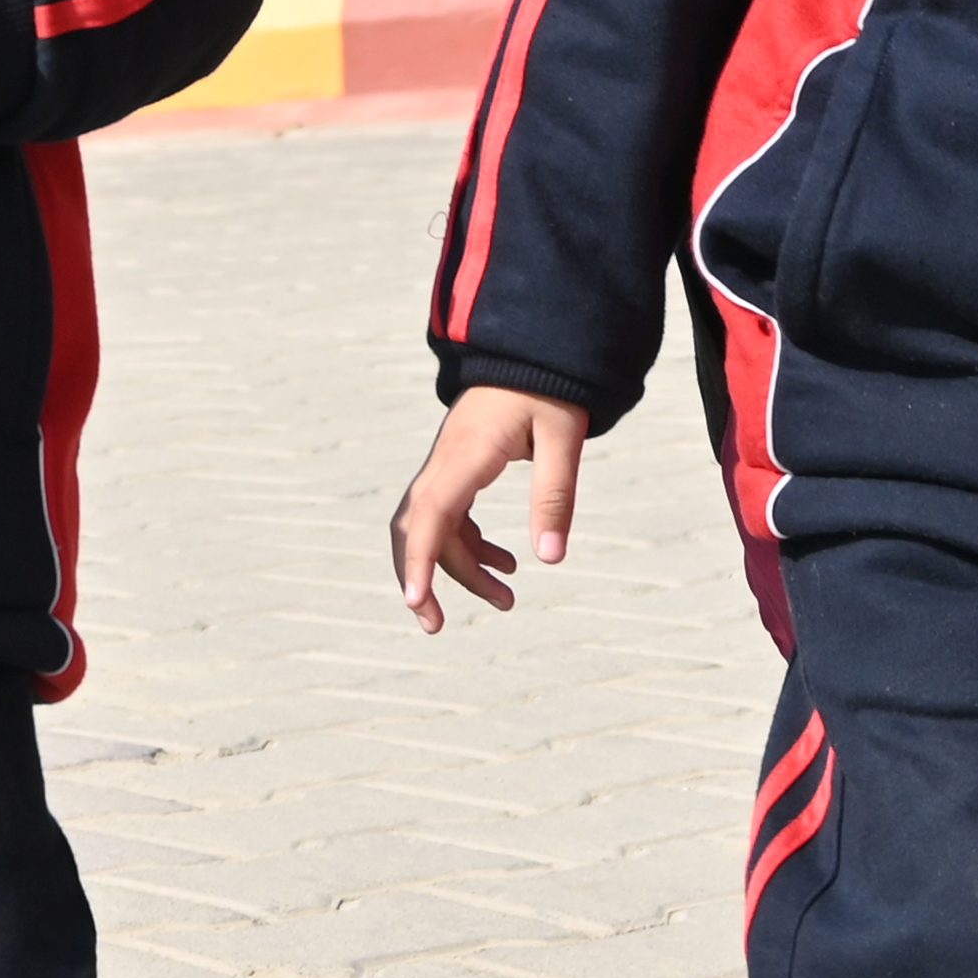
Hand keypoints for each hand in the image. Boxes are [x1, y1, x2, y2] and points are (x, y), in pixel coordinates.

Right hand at [392, 383, 590, 633]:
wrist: (532, 350)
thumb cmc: (548, 390)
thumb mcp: (562, 439)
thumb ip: (555, 496)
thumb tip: (549, 559)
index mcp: (466, 456)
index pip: (429, 515)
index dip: (418, 560)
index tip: (416, 602)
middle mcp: (445, 463)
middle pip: (414, 528)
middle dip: (420, 578)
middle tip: (436, 626)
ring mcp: (448, 465)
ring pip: (432, 527)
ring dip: (457, 567)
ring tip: (505, 601)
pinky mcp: (460, 467)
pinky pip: (450, 516)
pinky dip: (469, 546)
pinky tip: (505, 563)